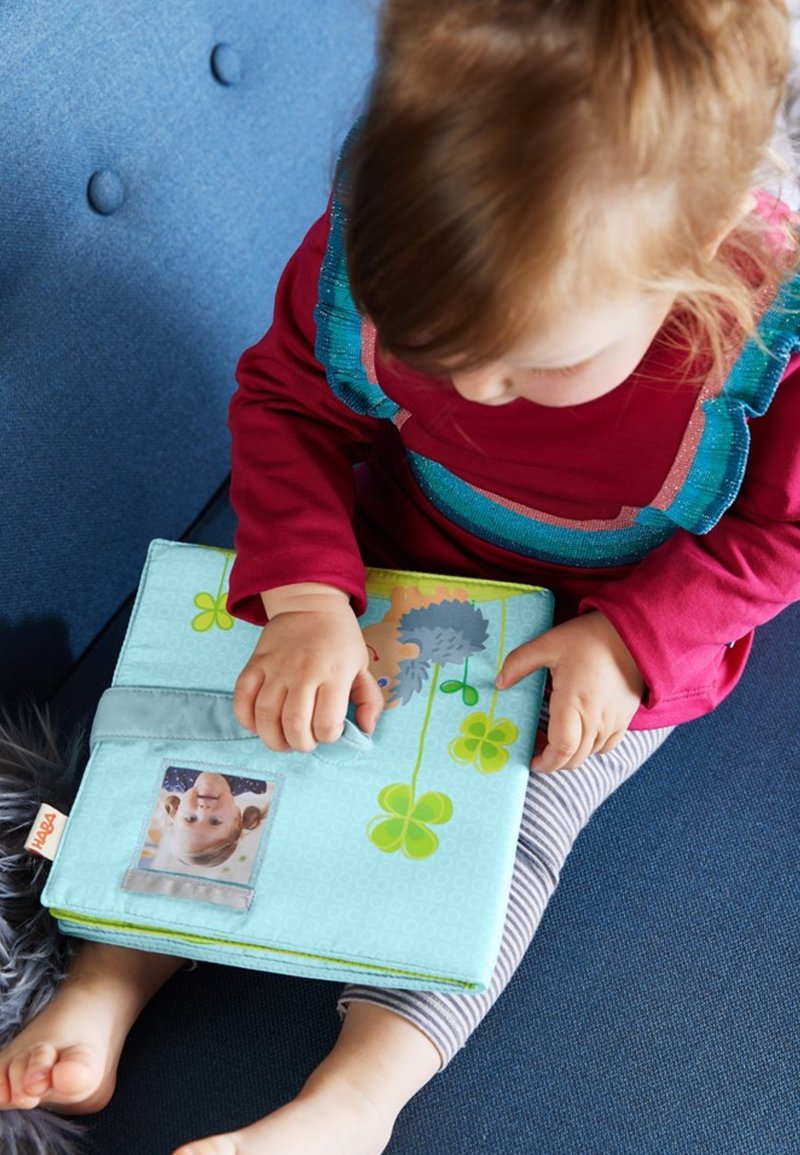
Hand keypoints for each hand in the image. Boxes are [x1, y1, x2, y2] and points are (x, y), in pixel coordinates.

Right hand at [233, 586, 383, 752]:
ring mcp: (276, 667)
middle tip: (304, 741)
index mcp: (335, 674)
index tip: (329, 731)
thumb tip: (365, 729)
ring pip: (266, 716)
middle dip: (300, 744)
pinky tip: (257, 724)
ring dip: (273, 738)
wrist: (310, 604)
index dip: (328, 737)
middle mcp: (304, 672)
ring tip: (283, 740)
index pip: (327, 724)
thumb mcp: (362, 666)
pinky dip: (246, 719)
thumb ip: (369, 700)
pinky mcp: (255, 663)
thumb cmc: (340, 639)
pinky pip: (242, 698)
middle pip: (294, 725)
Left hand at [495, 611, 644, 772]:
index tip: (531, 759)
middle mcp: (596, 720)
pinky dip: (590, 747)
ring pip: (590, 754)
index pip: (562, 749)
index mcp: (574, 703)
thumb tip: (500, 683)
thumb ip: (519, 663)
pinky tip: (580, 731)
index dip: (545, 762)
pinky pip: (607, 746)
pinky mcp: (625, 719)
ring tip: (555, 737)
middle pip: (574, 758)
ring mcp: (613, 722)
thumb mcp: (548, 643)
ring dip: (571, 754)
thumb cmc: (589, 638)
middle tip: (537, 747)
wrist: (632, 635)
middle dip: (553, 761)